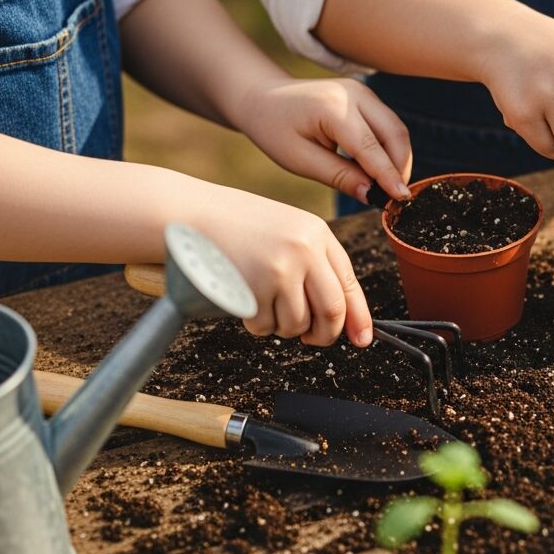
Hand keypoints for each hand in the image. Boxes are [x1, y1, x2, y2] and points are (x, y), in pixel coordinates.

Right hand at [193, 186, 373, 347]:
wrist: (190, 214)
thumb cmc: (239, 227)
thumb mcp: (287, 232)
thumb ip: (315, 265)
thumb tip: (342, 316)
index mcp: (317, 235)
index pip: (349, 285)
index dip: (359, 318)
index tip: (363, 339)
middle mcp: (304, 250)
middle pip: (331, 312)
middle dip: (324, 334)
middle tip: (311, 338)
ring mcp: (279, 269)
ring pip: (297, 324)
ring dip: (284, 328)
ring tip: (266, 305)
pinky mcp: (253, 288)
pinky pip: (266, 326)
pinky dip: (257, 324)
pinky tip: (245, 299)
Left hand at [235, 77, 412, 203]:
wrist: (263, 98)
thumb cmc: (275, 129)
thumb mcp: (300, 160)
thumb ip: (339, 176)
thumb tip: (372, 195)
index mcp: (332, 108)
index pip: (370, 147)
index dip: (388, 175)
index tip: (401, 199)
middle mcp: (354, 94)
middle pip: (395, 133)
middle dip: (400, 167)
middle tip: (396, 197)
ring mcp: (363, 92)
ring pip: (396, 129)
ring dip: (398, 159)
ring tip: (388, 186)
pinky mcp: (366, 97)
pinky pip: (388, 125)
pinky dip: (389, 149)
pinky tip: (380, 170)